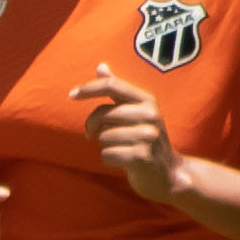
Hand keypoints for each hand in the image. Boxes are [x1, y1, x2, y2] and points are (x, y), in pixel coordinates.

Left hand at [73, 74, 183, 205]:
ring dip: (105, 146)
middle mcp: (150, 115)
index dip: (88, 88)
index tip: (71, 95)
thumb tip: (101, 66)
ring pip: (103, 136)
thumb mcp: (135, 112)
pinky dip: (108, 160)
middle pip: (102, 113)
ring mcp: (148, 136)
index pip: (112, 85)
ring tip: (121, 149)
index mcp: (147, 100)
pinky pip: (106, 154)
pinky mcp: (141, 156)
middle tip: (93, 135)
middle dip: (92, 126)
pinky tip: (123, 161)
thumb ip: (117, 91)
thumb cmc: (144, 139)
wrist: (167, 173)